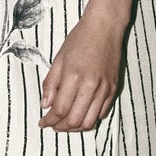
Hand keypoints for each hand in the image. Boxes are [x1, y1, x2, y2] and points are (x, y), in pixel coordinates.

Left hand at [38, 7, 123, 131]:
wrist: (105, 27)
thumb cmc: (80, 38)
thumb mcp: (58, 58)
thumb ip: (50, 83)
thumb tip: (45, 105)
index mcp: (74, 76)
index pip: (59, 110)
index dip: (49, 120)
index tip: (42, 122)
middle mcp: (91, 86)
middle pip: (74, 121)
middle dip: (60, 127)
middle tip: (51, 125)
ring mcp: (104, 89)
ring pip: (89, 122)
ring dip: (75, 128)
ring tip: (64, 124)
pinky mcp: (113, 89)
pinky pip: (102, 114)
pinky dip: (89, 120)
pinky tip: (80, 114)